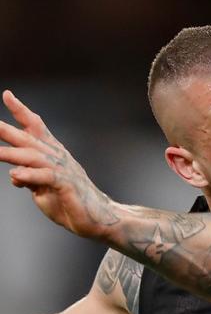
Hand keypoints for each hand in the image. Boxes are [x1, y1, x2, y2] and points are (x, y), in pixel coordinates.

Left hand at [0, 90, 116, 238]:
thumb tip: (14, 175)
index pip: (36, 127)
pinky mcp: (68, 185)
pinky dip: (31, 176)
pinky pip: (46, 177)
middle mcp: (57, 157)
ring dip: (12, 154)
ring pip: (34, 157)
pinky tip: (16, 175)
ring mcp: (63, 169)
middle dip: (7, 130)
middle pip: (29, 139)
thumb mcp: (43, 190)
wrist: (98, 218)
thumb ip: (28, 179)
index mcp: (52, 153)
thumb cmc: (70, 203)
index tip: (7, 95)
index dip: (21, 111)